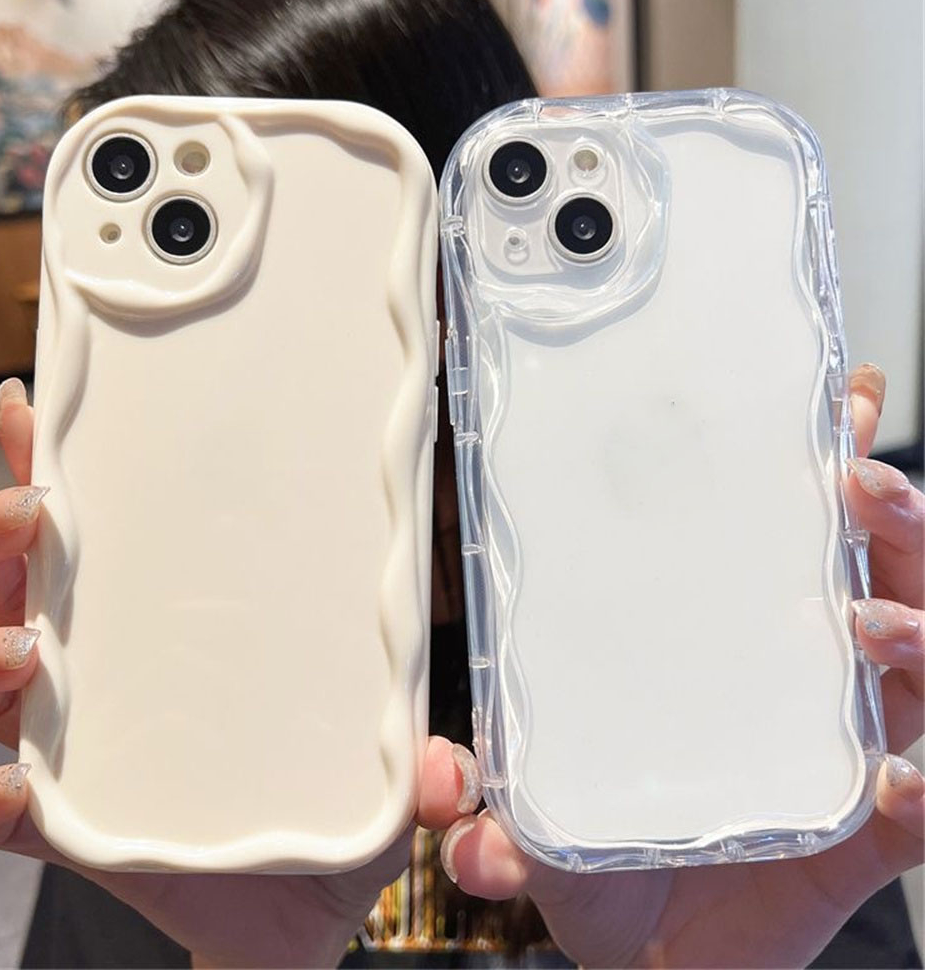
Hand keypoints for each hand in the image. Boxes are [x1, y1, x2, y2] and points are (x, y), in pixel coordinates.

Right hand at [0, 379, 482, 968]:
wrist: (302, 907)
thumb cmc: (329, 798)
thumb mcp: (381, 757)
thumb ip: (417, 759)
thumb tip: (448, 772)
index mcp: (169, 616)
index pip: (100, 523)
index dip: (53, 462)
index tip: (37, 406)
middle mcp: (107, 665)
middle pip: (19, 581)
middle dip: (2, 534)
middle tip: (35, 511)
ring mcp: (79, 742)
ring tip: (24, 650)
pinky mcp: (69, 825)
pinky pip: (7, 806)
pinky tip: (4, 792)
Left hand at [440, 363, 923, 967]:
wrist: (647, 955)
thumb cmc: (603, 859)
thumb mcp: (537, 812)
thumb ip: (490, 803)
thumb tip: (444, 791)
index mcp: (733, 647)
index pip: (792, 541)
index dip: (818, 470)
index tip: (823, 406)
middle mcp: (801, 686)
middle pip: (878, 580)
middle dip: (887, 520)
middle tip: (854, 479)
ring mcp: (843, 757)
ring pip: (920, 672)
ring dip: (918, 630)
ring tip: (871, 618)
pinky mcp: (866, 841)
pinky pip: (923, 811)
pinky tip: (899, 781)